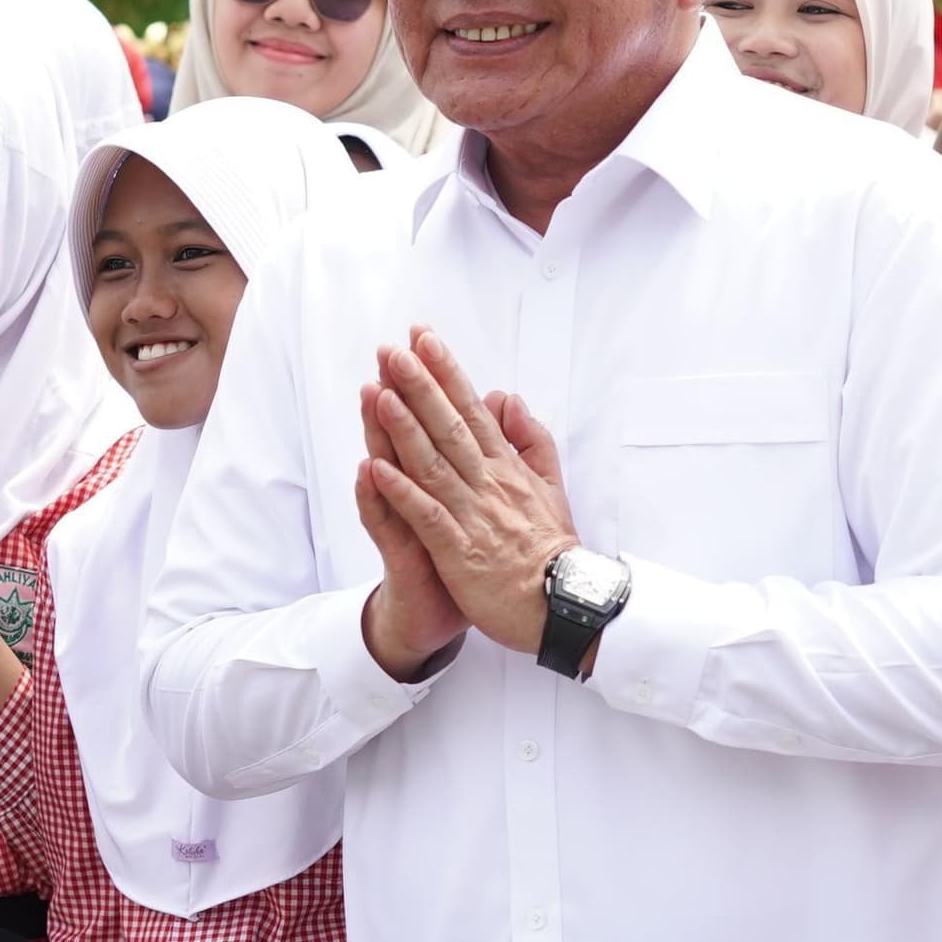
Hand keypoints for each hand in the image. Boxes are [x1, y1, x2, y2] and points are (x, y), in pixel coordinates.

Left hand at [359, 329, 576, 661]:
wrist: (563, 602)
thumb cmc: (550, 549)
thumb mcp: (550, 484)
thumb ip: (529, 438)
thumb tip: (507, 398)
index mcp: (506, 467)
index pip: (472, 409)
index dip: (447, 372)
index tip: (425, 339)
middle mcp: (487, 483)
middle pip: (449, 426)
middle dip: (421, 386)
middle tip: (395, 351)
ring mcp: (472, 515)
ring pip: (434, 463)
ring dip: (405, 427)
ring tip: (380, 393)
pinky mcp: (459, 550)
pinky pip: (427, 516)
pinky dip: (402, 492)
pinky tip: (377, 468)